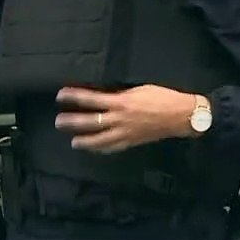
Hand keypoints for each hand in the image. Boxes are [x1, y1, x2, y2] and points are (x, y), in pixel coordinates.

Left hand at [53, 84, 196, 152]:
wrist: (181, 115)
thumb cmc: (162, 97)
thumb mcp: (138, 89)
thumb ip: (120, 94)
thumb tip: (104, 95)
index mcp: (121, 102)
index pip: (91, 99)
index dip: (74, 97)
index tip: (61, 95)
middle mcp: (119, 119)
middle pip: (90, 122)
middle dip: (72, 122)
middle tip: (59, 122)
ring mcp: (125, 133)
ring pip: (99, 139)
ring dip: (84, 141)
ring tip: (73, 142)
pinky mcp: (132, 142)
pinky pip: (113, 148)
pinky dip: (102, 149)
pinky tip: (95, 150)